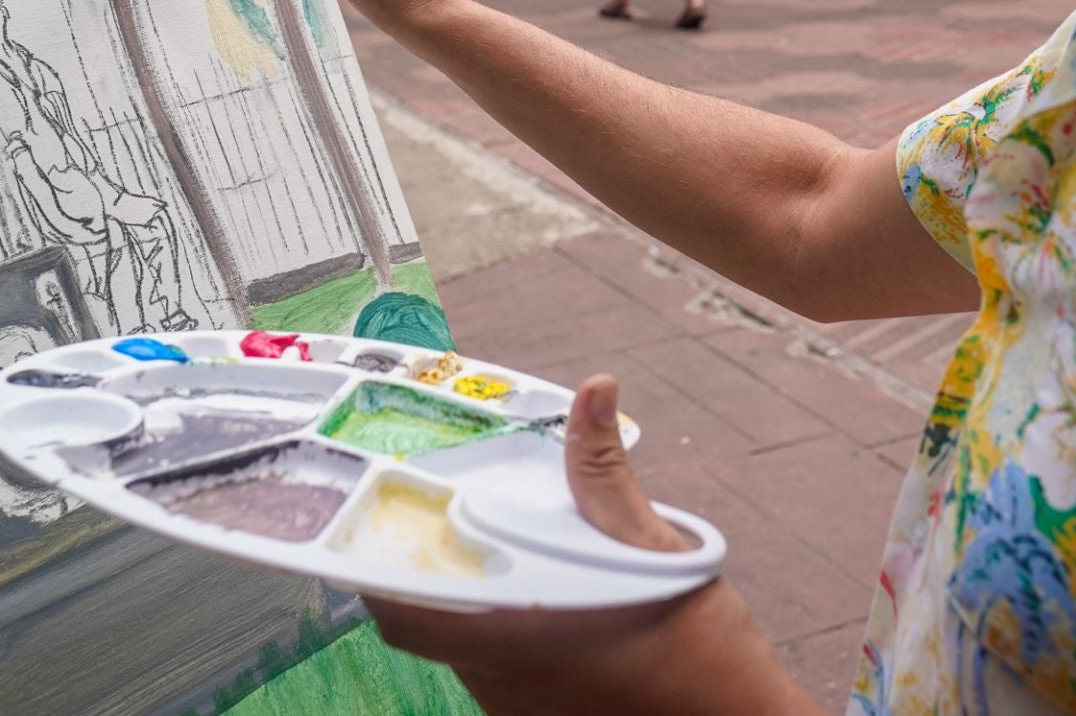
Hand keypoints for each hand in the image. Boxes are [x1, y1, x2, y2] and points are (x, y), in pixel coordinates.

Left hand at [363, 376, 817, 715]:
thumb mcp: (652, 549)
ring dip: (472, 605)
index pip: (402, 614)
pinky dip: (507, 635)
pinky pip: (502, 675)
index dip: (377, 573)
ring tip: (503, 553)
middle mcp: (501, 680)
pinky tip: (549, 605)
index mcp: (510, 635)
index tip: (379, 528)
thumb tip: (593, 391)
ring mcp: (520, 709)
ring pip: (466, 650)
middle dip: (431, 574)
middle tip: (444, 523)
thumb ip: (605, 474)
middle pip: (431, 625)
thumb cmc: (699, 651)